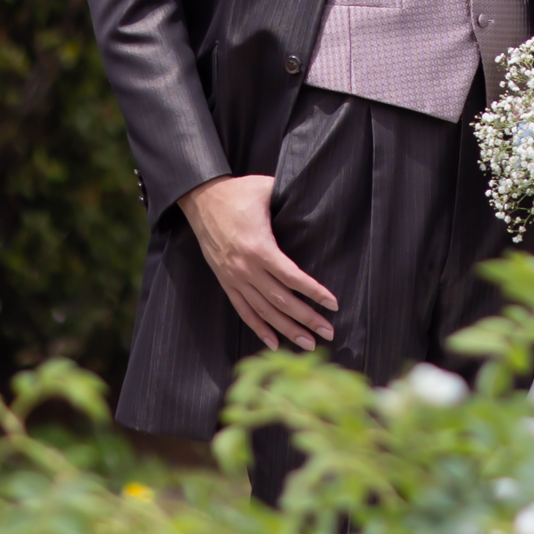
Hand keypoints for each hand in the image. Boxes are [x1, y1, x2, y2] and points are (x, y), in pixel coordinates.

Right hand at [183, 173, 336, 349]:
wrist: (200, 200)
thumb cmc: (238, 193)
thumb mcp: (266, 189)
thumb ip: (291, 197)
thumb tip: (318, 192)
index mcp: (258, 247)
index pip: (291, 277)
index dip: (313, 292)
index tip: (333, 304)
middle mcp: (246, 268)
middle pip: (280, 301)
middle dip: (306, 319)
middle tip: (329, 332)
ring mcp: (234, 277)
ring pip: (263, 311)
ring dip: (287, 329)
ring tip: (308, 344)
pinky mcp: (225, 281)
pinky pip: (243, 310)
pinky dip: (258, 328)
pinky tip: (274, 343)